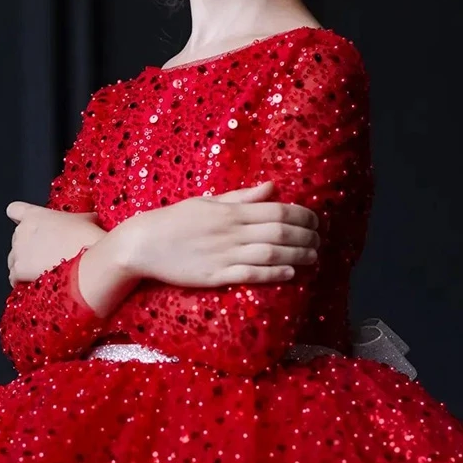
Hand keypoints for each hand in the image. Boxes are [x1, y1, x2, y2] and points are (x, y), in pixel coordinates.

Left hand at [5, 201, 102, 285]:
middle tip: (46, 254)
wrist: (89, 262)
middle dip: (28, 246)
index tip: (28, 225)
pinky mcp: (18, 270)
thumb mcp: (87, 220)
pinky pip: (13, 277)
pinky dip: (22, 281)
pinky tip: (35, 283)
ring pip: (13, 259)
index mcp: (35, 215)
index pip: (14, 210)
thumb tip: (90, 218)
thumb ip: (80, 217)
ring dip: (24, 264)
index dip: (20, 218)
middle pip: (16, 238)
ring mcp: (18, 251)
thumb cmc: (87, 239)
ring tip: (42, 271)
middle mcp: (22, 230)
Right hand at [115, 181, 319, 286]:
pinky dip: (273, 273)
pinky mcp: (214, 276)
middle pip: (279, 231)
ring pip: (270, 254)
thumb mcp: (208, 202)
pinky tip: (290, 272)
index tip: (316, 220)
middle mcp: (230, 232)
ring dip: (297, 255)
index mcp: (230, 212)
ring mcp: (223, 254)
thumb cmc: (174, 221)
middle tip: (320, 240)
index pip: (276, 209)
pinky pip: (250, 275)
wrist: (142, 244)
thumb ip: (242, 197)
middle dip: (305, 235)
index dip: (301, 215)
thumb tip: (271, 187)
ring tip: (314, 256)